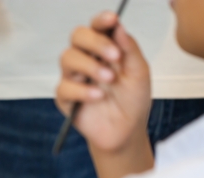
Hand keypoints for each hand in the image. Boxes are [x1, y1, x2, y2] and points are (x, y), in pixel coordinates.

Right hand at [56, 12, 151, 152]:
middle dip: (95, 42)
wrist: (127, 131)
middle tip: (114, 56)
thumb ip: (129, 49)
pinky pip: (65, 87)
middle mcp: (86, 59)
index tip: (112, 19)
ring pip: (67, 58)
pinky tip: (98, 97)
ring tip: (109, 80)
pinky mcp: (65, 98)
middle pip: (77, 36)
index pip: (96, 27)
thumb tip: (119, 27)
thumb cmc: (132, 100)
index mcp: (103, 49)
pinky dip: (83, 91)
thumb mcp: (139, 72)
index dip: (101, 20)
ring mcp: (73, 78)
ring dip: (89, 66)